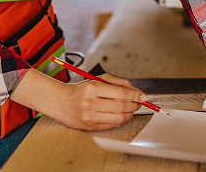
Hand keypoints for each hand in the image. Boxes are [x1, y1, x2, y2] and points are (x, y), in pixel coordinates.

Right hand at [11, 69, 146, 130]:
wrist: (61, 102)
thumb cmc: (82, 89)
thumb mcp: (98, 79)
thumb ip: (118, 83)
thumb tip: (137, 92)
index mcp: (92, 88)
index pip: (120, 93)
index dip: (135, 95)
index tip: (143, 96)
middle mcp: (90, 103)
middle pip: (121, 107)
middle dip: (134, 105)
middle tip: (138, 103)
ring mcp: (89, 117)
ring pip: (119, 118)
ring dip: (130, 114)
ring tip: (130, 109)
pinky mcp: (90, 127)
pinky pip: (112, 125)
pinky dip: (121, 120)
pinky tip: (121, 115)